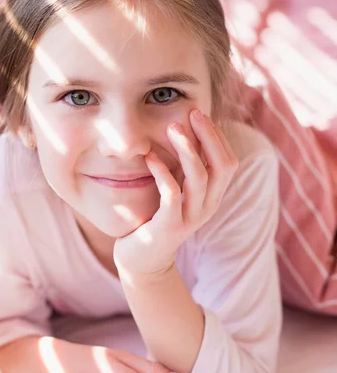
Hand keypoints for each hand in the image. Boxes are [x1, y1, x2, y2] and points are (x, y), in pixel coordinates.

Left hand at [113, 110, 238, 280]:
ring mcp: (190, 218)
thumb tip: (185, 133)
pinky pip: (171, 194)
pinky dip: (162, 172)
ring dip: (187, 149)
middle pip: (222, 167)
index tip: (200, 114)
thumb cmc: (157, 219)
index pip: (229, 162)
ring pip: (199, 178)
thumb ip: (185, 171)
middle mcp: (208, 207)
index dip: (218, 137)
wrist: (143, 260)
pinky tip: (150, 156)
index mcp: (213, 197)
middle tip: (193, 112)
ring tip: (172, 127)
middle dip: (209, 136)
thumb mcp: (178, 192)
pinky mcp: (169, 226)